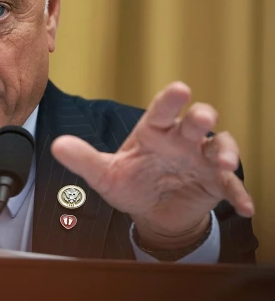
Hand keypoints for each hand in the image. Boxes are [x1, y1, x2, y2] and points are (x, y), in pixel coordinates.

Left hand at [51, 82, 253, 248]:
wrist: (151, 211)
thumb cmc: (130, 182)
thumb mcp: (105, 174)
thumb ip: (83, 159)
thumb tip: (55, 145)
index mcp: (153, 131)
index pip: (161, 110)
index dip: (170, 99)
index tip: (180, 89)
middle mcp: (181, 140)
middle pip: (195, 122)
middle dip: (200, 118)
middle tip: (202, 118)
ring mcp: (201, 160)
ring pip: (220, 146)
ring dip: (225, 152)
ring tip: (225, 164)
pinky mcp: (215, 183)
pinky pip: (231, 186)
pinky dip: (239, 194)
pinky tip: (245, 206)